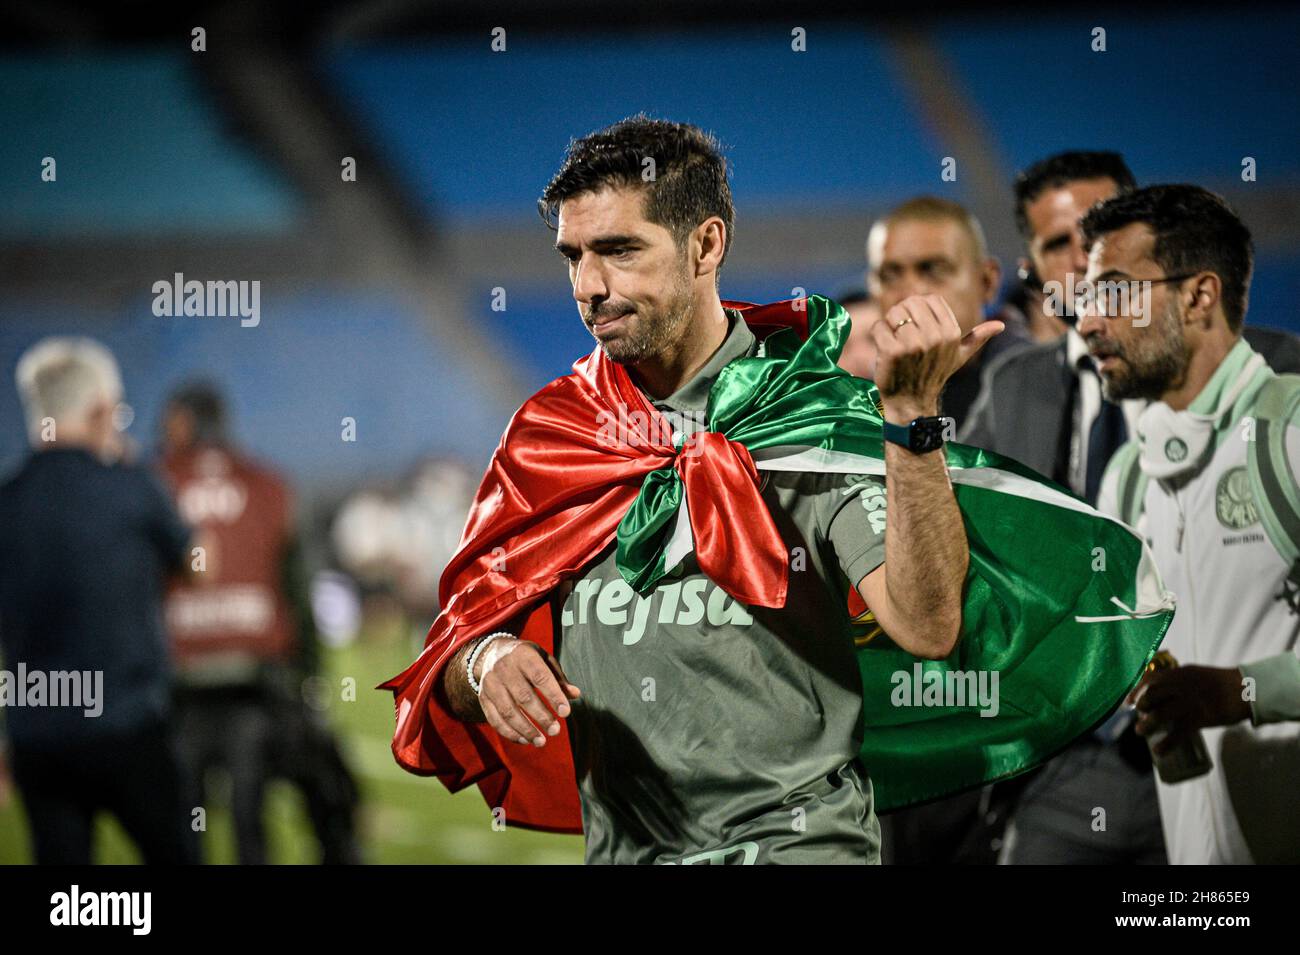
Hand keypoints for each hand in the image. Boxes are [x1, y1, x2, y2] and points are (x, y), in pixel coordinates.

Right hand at [477, 640, 581, 746]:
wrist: (492, 652)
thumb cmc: (526, 658)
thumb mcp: (544, 660)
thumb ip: (559, 678)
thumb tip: (575, 695)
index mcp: (523, 655)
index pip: (540, 677)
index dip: (554, 695)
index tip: (565, 712)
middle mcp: (504, 668)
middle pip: (524, 697)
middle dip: (541, 716)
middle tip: (555, 731)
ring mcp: (491, 683)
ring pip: (508, 711)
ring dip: (526, 729)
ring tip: (541, 741)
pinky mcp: (482, 697)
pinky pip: (494, 719)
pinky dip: (510, 733)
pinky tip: (525, 740)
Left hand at [870, 294, 1003, 420]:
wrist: (911, 403)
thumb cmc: (933, 376)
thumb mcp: (959, 356)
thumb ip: (977, 338)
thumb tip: (1000, 325)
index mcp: (952, 333)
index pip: (929, 299)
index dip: (918, 309)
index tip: (917, 327)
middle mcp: (936, 337)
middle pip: (910, 302)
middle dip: (901, 316)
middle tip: (902, 335)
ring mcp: (914, 344)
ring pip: (893, 313)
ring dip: (889, 326)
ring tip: (894, 342)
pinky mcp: (893, 351)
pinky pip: (878, 327)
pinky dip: (877, 335)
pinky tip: (884, 349)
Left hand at [1127, 664, 1251, 754]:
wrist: (1245, 690)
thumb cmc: (1220, 683)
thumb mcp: (1194, 674)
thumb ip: (1178, 680)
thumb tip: (1161, 690)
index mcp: (1179, 673)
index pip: (1150, 680)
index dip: (1136, 691)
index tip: (1128, 701)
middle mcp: (1180, 686)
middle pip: (1151, 697)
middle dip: (1140, 707)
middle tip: (1138, 716)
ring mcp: (1189, 703)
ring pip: (1160, 715)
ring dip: (1146, 725)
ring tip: (1140, 731)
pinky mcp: (1199, 719)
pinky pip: (1178, 733)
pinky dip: (1166, 744)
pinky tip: (1158, 751)